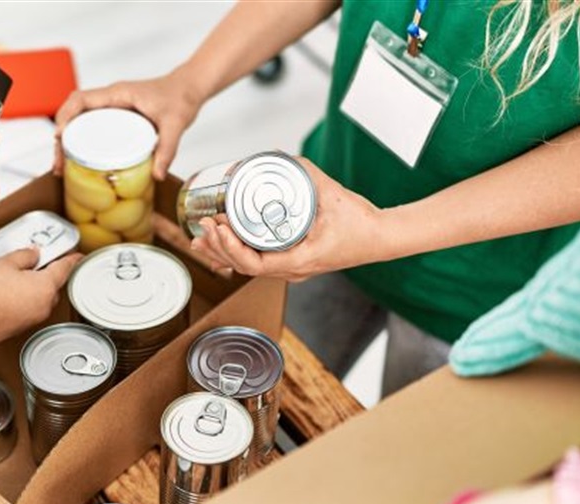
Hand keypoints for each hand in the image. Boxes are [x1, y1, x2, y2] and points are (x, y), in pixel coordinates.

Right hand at [0, 248, 80, 345]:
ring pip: (40, 298)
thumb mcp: (5, 263)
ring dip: (34, 287)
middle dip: (47, 273)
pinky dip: (24, 299)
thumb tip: (33, 255)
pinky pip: (29, 308)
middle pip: (53, 285)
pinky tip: (7, 292)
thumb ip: (24, 256)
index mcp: (46, 287)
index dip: (71, 259)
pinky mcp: (20, 327)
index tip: (75, 255)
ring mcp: (32, 319)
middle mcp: (44, 306)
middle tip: (35, 261)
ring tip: (14, 276)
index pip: (65, 269)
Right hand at [54, 71, 204, 180]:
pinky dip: (80, 140)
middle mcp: (110, 98)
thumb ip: (167, 149)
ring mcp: (112, 106)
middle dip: (60, 136)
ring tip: (63, 165)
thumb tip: (156, 175)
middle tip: (59, 163)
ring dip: (67, 140)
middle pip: (73, 113)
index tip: (59, 137)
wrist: (189, 88)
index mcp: (118, 94)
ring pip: (79, 119)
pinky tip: (79, 159)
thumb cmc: (181, 98)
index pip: (80, 99)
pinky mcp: (116, 115)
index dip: (65, 117)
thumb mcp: (176, 125)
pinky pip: (90, 124)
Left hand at [190, 158, 388, 281]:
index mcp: (300, 260)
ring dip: (222, 254)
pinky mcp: (290, 262)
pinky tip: (220, 246)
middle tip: (203, 225)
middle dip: (218, 248)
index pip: (254, 264)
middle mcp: (292, 270)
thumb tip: (275, 156)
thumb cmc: (360, 223)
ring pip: (247, 268)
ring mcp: (291, 269)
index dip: (230, 248)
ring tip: (200, 239)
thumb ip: (304, 171)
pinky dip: (236, 254)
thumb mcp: (330, 192)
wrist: (379, 237)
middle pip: (243, 268)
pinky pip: (257, 262)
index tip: (219, 227)